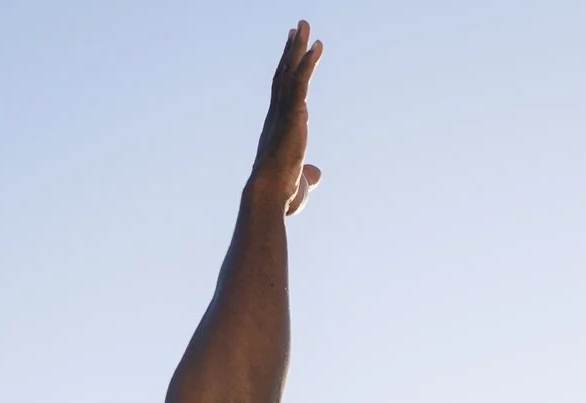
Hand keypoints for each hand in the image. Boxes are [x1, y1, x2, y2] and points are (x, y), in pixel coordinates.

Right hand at [250, 22, 324, 215]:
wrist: (268, 195)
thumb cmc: (280, 194)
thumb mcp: (299, 183)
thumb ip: (307, 174)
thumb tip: (315, 174)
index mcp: (277, 125)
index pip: (281, 90)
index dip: (286, 68)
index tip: (291, 49)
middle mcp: (277, 114)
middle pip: (284, 74)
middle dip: (291, 49)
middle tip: (298, 27)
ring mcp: (283, 113)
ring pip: (291, 73)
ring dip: (299, 47)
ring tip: (305, 25)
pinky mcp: (293, 116)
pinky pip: (301, 83)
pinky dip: (308, 63)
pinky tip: (316, 47)